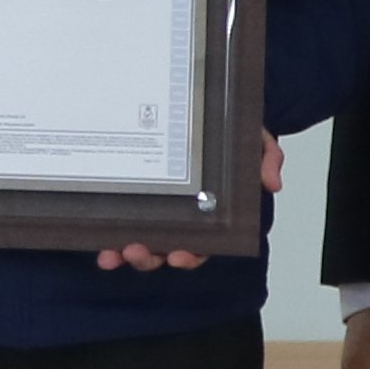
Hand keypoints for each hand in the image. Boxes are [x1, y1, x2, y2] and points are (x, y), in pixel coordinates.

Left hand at [94, 130, 276, 272]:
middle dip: (149, 258)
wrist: (207, 110)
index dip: (190, 255)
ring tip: (114, 251)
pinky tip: (98, 243)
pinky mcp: (135, 199)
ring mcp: (156, 211)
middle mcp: (181, 218)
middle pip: (164, 250)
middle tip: (136, 250)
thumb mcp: (255, 139)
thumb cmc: (229, 132)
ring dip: (126, 252)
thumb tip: (271, 183)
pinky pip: (120, 223)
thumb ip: (267, 158)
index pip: (202, 244)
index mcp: (210, 213)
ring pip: (140, 243)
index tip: (179, 255)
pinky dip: (107, 238)